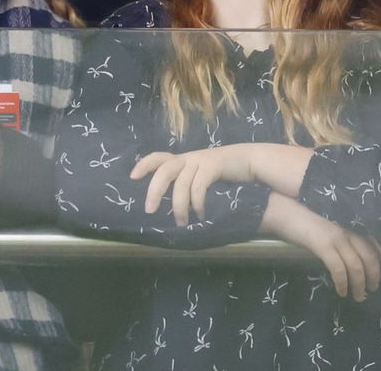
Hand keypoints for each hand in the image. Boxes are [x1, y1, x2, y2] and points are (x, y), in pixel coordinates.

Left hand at [131, 147, 252, 225]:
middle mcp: (188, 158)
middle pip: (164, 170)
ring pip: (181, 182)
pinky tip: (200, 215)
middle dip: (154, 190)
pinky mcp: (213, 165)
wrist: (248, 160)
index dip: (144, 165)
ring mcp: (200, 160)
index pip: (158, 157)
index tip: (132, 177)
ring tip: (182, 223)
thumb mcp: (200, 177)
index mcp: (182, 160)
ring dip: (179, 205)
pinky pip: (199, 185)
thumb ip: (187, 186)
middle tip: (150, 210)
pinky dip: (197, 202)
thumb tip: (170, 210)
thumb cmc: (222, 175)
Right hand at [261, 193, 380, 300]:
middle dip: (374, 276)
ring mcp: (336, 237)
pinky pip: (339, 270)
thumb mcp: (328, 220)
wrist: (282, 209)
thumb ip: (342, 230)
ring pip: (357, 266)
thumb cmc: (302, 213)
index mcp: (350, 220)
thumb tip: (353, 249)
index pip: (376, 238)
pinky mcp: (323, 246)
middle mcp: (348, 228)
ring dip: (360, 285)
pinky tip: (341, 291)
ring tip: (358, 296)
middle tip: (373, 288)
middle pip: (370, 256)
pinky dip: (343, 283)